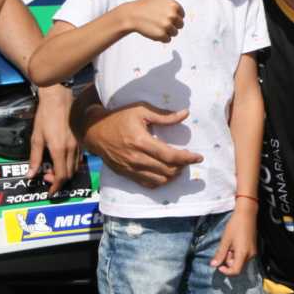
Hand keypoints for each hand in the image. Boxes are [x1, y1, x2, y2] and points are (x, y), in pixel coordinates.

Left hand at [29, 84, 78, 186]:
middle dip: (58, 181)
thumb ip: (34, 158)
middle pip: (69, 174)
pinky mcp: (80, 140)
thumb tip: (30, 175)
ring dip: (65, 173)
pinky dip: (70, 165)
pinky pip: (78, 159)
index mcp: (59, 150)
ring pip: (75, 167)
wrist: (59, 99)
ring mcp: (78, 145)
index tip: (50, 192)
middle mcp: (71, 150)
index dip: (55, 187)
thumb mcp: (36, 137)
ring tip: (52, 169)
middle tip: (46, 178)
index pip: (61, 176)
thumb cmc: (45, 116)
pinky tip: (61, 160)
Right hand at [82, 102, 202, 187]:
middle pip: (167, 170)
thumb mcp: (141, 110)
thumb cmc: (119, 117)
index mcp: (141, 142)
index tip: (198, 157)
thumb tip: (185, 114)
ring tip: (179, 166)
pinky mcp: (126, 174)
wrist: (95, 131)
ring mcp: (131, 168)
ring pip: (159, 180)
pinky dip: (160, 181)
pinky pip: (147, 184)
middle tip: (188, 159)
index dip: (187, 158)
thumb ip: (164, 115)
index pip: (170, 156)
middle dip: (182, 166)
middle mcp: (136, 158)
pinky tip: (166, 174)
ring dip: (173, 175)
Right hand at [126, 0, 183, 42]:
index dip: (172, 14)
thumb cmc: (146, 2)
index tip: (162, 11)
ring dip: (166, 31)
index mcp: (175, 5)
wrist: (132, 15)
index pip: (182, 15)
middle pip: (179, 25)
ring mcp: (167, 26)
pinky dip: (160, 37)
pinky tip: (152, 30)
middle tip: (158, 19)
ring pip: (174, 33)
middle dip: (170, 23)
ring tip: (155, 24)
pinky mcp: (161, 35)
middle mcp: (172, 16)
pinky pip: (167, 40)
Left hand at [211, 202, 256, 275]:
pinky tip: (235, 243)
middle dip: (229, 261)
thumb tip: (213, 265)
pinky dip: (237, 253)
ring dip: (233, 257)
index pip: (235, 271)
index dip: (226, 271)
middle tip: (226, 249)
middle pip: (238, 266)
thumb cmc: (235, 225)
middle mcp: (250, 255)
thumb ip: (220, 254)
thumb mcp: (225, 240)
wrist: (247, 214)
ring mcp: (253, 251)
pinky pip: (244, 256)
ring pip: (241, 261)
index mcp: (243, 254)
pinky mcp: (253, 248)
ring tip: (230, 244)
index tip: (219, 266)